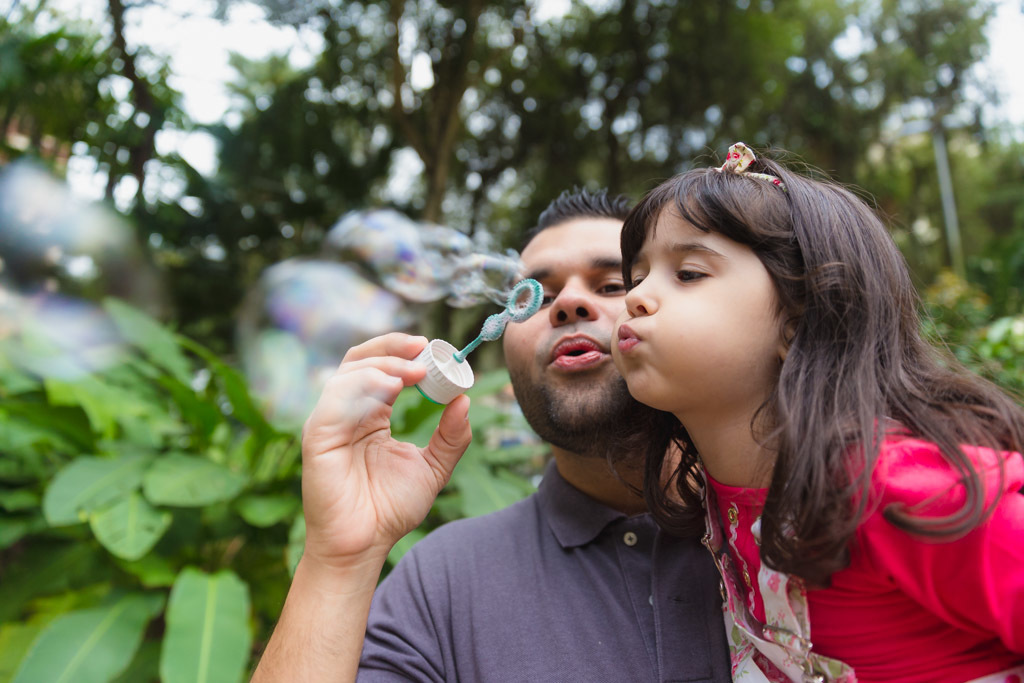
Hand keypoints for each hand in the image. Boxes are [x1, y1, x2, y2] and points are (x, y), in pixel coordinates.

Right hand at [299, 333, 471, 571]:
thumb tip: (465, 400)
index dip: (406, 353)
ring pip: (350, 372)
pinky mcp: (318, 435)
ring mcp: (330, 421)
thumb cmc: (390, 510)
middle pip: (362, 360)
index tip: (438, 351)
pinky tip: (392, 387)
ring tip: (415, 371)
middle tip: (425, 348)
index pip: (383, 369)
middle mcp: (348, 413)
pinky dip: (365, 384)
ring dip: (384, 364)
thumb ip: (451, 437)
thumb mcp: (432, 468)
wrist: (364, 546)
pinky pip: (337, 398)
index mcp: (371, 416)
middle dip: (393, 347)